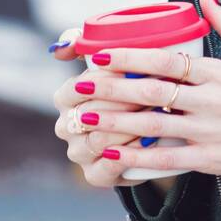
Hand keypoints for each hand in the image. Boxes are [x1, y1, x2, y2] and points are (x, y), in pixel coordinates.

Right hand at [50, 24, 155, 189]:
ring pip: (99, 140)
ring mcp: (79, 152)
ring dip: (129, 128)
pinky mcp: (96, 175)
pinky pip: (109, 166)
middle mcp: (65, 127)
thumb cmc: (132, 89)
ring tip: (157, 116)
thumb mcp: (115, 63)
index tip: (135, 74)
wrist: (150, 130)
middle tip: (154, 96)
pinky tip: (151, 142)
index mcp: (65, 98)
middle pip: (88, 115)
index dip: (104, 83)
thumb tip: (63, 46)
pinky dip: (130, 154)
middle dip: (122, 104)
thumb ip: (86, 46)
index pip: (74, 89)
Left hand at [52, 0, 220, 200]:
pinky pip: (168, 159)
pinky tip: (113, 156)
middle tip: (78, 86)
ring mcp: (212, 132)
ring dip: (115, 122)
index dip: (131, 57)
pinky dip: (138, 159)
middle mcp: (214, 101)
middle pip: (153, 91)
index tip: (101, 55)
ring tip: (84, 118)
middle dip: (111, 88)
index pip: (169, 60)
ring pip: (154, 125)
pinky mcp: (214, 161)